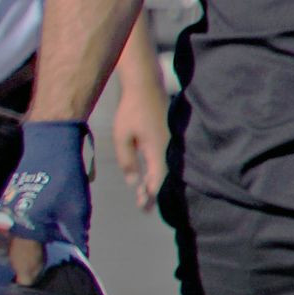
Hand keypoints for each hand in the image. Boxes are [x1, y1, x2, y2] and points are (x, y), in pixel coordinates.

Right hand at [1, 117, 93, 283]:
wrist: (49, 140)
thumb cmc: (64, 173)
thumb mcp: (77, 210)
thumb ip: (77, 238)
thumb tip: (80, 257)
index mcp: (26, 227)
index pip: (25, 266)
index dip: (29, 283)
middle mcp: (12, 223)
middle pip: (15, 259)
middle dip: (24, 275)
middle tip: (31, 291)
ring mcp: (8, 212)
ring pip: (13, 246)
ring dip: (23, 260)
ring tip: (33, 275)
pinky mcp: (11, 204)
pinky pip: (14, 233)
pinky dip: (22, 245)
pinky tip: (34, 250)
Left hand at [110, 89, 166, 206]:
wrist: (146, 86)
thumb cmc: (132, 111)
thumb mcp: (122, 137)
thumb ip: (127, 160)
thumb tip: (133, 182)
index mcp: (158, 150)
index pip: (157, 180)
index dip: (151, 195)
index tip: (143, 208)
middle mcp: (169, 148)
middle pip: (163, 177)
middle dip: (152, 192)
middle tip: (143, 206)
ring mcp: (171, 142)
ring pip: (165, 169)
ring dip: (154, 182)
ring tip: (142, 194)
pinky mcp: (169, 137)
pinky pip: (166, 159)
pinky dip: (157, 170)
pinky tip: (149, 176)